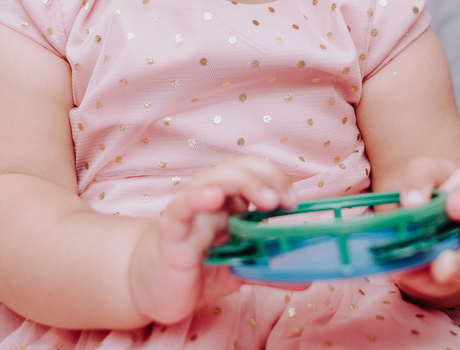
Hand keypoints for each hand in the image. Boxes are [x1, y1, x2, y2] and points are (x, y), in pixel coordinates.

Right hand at [127, 156, 296, 324]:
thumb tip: (305, 278)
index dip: (275, 178)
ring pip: (211, 180)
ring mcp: (189, 213)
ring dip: (242, 182)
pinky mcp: (171, 233)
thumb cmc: (195, 271)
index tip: (293, 203)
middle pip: (235, 168)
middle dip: (265, 176)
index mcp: (228, 205)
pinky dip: (197, 198)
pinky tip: (213, 196)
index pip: (252, 172)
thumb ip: (267, 269)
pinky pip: (181, 208)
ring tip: (266, 200)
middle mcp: (209, 201)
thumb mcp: (238, 269)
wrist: (154, 290)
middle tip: (284, 201)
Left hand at [390, 158, 459, 307]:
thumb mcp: (432, 175)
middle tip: (454, 203)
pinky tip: (401, 270)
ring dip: (455, 265)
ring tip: (440, 264)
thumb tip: (413, 200)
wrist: (434, 238)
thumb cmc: (441, 198)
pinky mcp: (445, 285)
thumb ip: (422, 175)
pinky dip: (416, 277)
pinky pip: (433, 284)